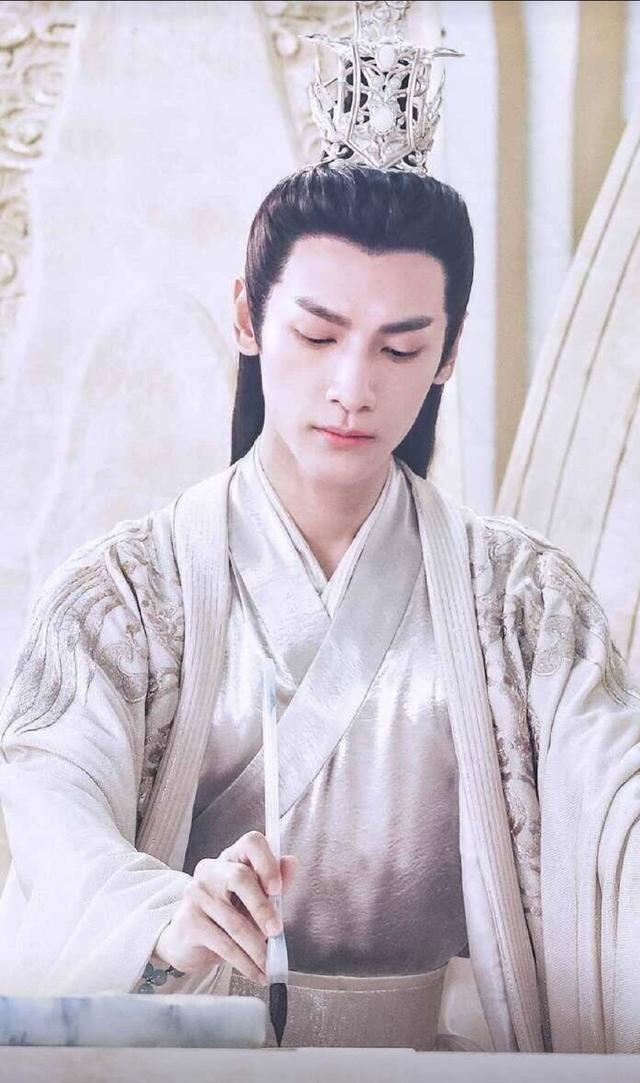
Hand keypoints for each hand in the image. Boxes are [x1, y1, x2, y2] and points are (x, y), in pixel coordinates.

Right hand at [154, 831, 299, 983]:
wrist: (189, 939)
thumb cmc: (230, 913)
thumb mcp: (255, 898)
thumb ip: (275, 883)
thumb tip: (293, 863)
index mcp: (232, 857)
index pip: (251, 843)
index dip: (267, 862)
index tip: (277, 889)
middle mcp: (211, 869)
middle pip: (240, 877)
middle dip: (262, 908)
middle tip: (277, 932)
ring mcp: (196, 893)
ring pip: (233, 920)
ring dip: (256, 947)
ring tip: (270, 964)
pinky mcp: (189, 921)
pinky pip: (223, 944)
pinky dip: (244, 963)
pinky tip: (256, 973)